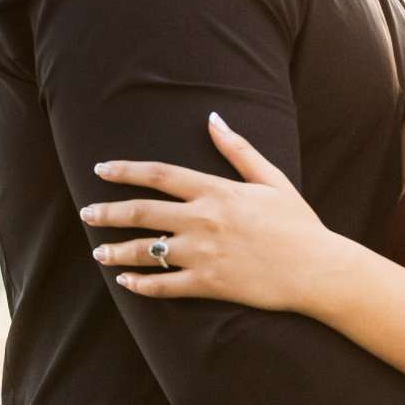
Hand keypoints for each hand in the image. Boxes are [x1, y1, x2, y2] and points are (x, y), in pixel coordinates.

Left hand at [81, 113, 359, 315]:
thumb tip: (213, 118)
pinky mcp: (209, 285)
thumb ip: (238, 149)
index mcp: (216, 191)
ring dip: (116, 252)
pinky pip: (165, 287)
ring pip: (146, 252)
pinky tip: (126, 285)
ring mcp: (203, 254)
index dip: (125, 171)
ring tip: (99, 253)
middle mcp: (203, 220)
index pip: (159, 175)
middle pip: (142, 213)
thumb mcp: (271, 179)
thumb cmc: (297, 224)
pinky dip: (141, 286)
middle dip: (108, 212)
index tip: (101, 170)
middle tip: (87, 212)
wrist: (318, 270)